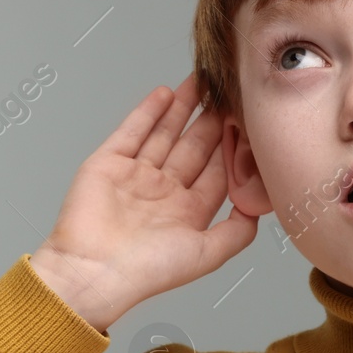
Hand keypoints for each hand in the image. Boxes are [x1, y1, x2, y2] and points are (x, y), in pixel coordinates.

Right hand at [28, 73, 257, 328]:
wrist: (93, 271)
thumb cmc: (147, 270)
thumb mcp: (206, 255)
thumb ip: (237, 233)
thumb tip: (259, 209)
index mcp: (187, 211)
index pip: (217, 170)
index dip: (233, 146)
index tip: (249, 121)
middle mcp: (163, 191)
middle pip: (194, 147)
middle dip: (212, 120)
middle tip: (229, 91)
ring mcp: (135, 175)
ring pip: (165, 133)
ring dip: (183, 107)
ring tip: (202, 81)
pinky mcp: (108, 163)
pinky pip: (132, 131)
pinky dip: (149, 112)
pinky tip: (166, 93)